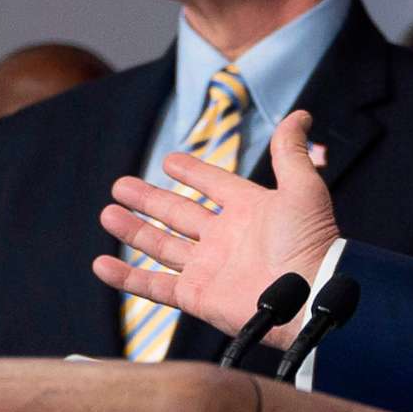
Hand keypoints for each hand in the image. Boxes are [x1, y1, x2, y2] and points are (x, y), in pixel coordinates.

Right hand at [93, 109, 341, 342]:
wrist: (308, 296)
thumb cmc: (309, 243)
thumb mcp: (302, 188)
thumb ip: (290, 151)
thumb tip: (300, 115)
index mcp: (249, 210)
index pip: (214, 185)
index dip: (193, 172)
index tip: (169, 160)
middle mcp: (226, 239)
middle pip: (178, 214)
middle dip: (149, 199)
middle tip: (120, 185)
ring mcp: (209, 269)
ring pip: (161, 246)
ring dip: (133, 230)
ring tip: (107, 213)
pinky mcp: (196, 296)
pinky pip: (155, 286)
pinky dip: (127, 277)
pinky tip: (102, 264)